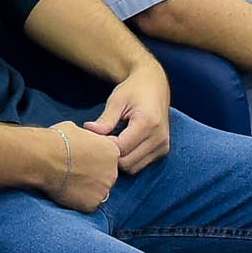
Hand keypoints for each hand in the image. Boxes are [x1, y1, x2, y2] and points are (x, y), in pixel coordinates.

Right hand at [43, 121, 120, 211]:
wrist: (44, 158)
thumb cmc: (57, 140)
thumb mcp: (78, 130)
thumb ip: (88, 140)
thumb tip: (82, 142)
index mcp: (112, 150)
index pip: (109, 159)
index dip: (94, 160)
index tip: (81, 161)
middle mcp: (113, 171)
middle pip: (106, 176)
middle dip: (93, 176)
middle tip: (74, 173)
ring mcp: (104, 189)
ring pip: (97, 192)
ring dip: (86, 189)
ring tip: (68, 182)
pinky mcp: (92, 204)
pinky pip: (87, 204)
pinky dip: (78, 201)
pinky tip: (66, 192)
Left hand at [86, 60, 171, 174]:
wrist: (154, 84)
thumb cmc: (134, 89)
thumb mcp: (117, 100)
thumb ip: (105, 120)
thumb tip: (89, 132)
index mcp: (148, 123)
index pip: (121, 148)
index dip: (104, 146)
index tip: (95, 135)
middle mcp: (159, 138)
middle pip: (127, 162)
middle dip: (111, 155)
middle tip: (102, 140)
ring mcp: (163, 146)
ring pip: (133, 168)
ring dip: (119, 159)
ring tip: (113, 141)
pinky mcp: (162, 151)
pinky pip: (140, 165)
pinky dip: (128, 159)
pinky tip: (122, 144)